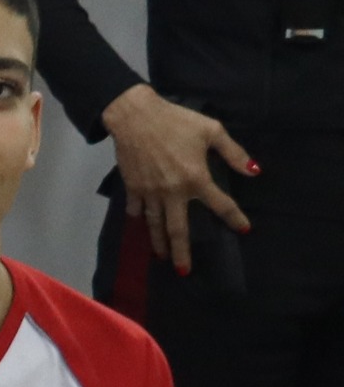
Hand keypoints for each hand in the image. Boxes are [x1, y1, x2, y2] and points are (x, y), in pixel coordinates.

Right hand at [103, 83, 250, 271]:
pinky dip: (139, 216)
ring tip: (162, 256)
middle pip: (178, 229)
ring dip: (159, 243)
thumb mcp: (211, 131)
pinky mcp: (133, 187)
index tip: (244, 229)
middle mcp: (173, 192)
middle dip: (182, 252)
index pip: (221, 204)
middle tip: (184, 271)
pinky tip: (142, 222)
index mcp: (196, 178)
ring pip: (155, 224)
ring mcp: (150, 192)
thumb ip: (234, 153)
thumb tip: (254, 172)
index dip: (234, 217)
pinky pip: (137, 208)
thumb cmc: (176, 121)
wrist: (134, 116)